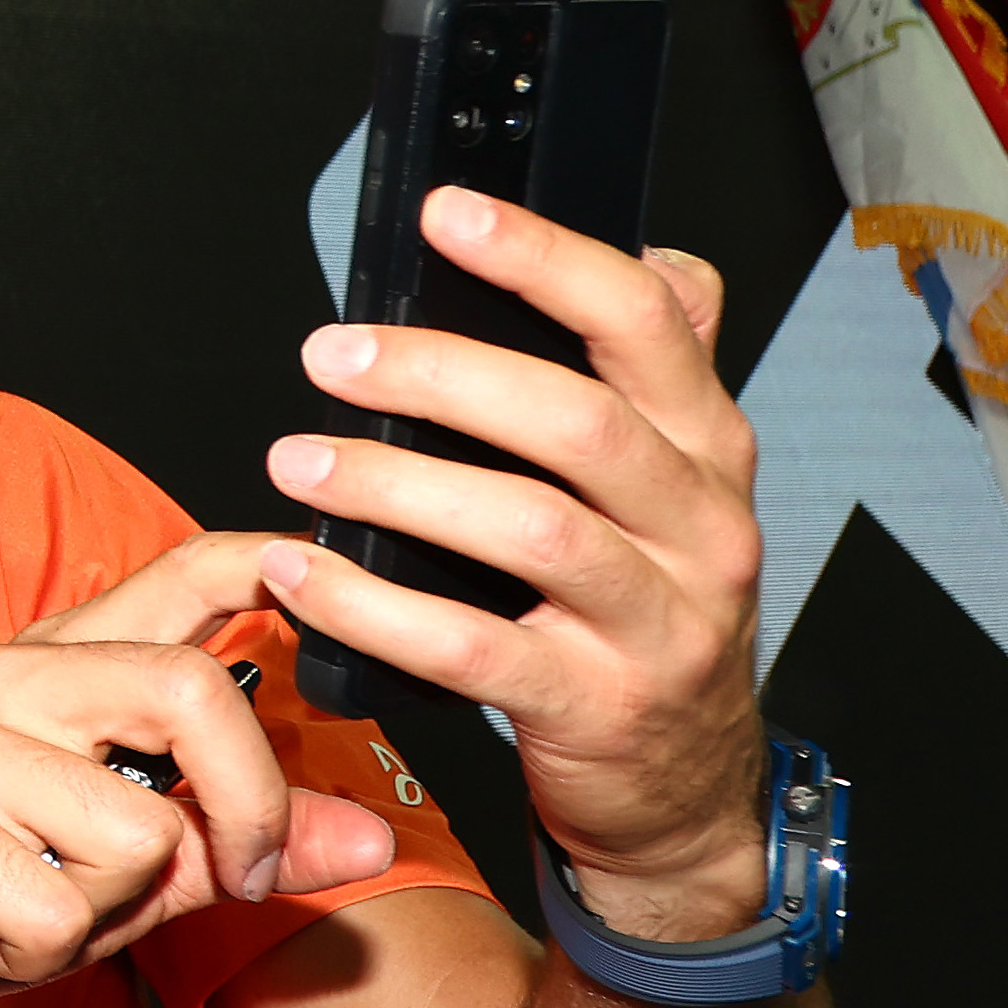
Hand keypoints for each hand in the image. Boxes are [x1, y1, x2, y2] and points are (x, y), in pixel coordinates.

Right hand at [0, 531, 403, 1007]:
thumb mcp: (140, 877)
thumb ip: (245, 844)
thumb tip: (371, 837)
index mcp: (61, 669)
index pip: (178, 577)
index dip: (262, 563)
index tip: (316, 568)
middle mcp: (3, 675)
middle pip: (189, 692)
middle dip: (247, 810)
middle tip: (238, 877)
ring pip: (136, 828)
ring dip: (112, 910)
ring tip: (44, 912)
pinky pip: (60, 904)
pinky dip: (45, 953)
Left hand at [270, 188, 773, 939]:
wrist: (685, 794)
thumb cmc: (648, 614)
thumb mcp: (675, 489)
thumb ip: (654, 376)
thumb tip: (656, 253)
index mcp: (707, 450)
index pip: (646, 323)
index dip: (546, 258)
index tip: (447, 214)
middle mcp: (701, 527)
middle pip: (576, 421)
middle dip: (440, 371)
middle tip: (331, 353)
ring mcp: (657, 623)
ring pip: (527, 528)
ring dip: (394, 483)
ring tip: (299, 458)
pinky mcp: (596, 708)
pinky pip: (472, 649)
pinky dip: (374, 607)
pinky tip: (304, 573)